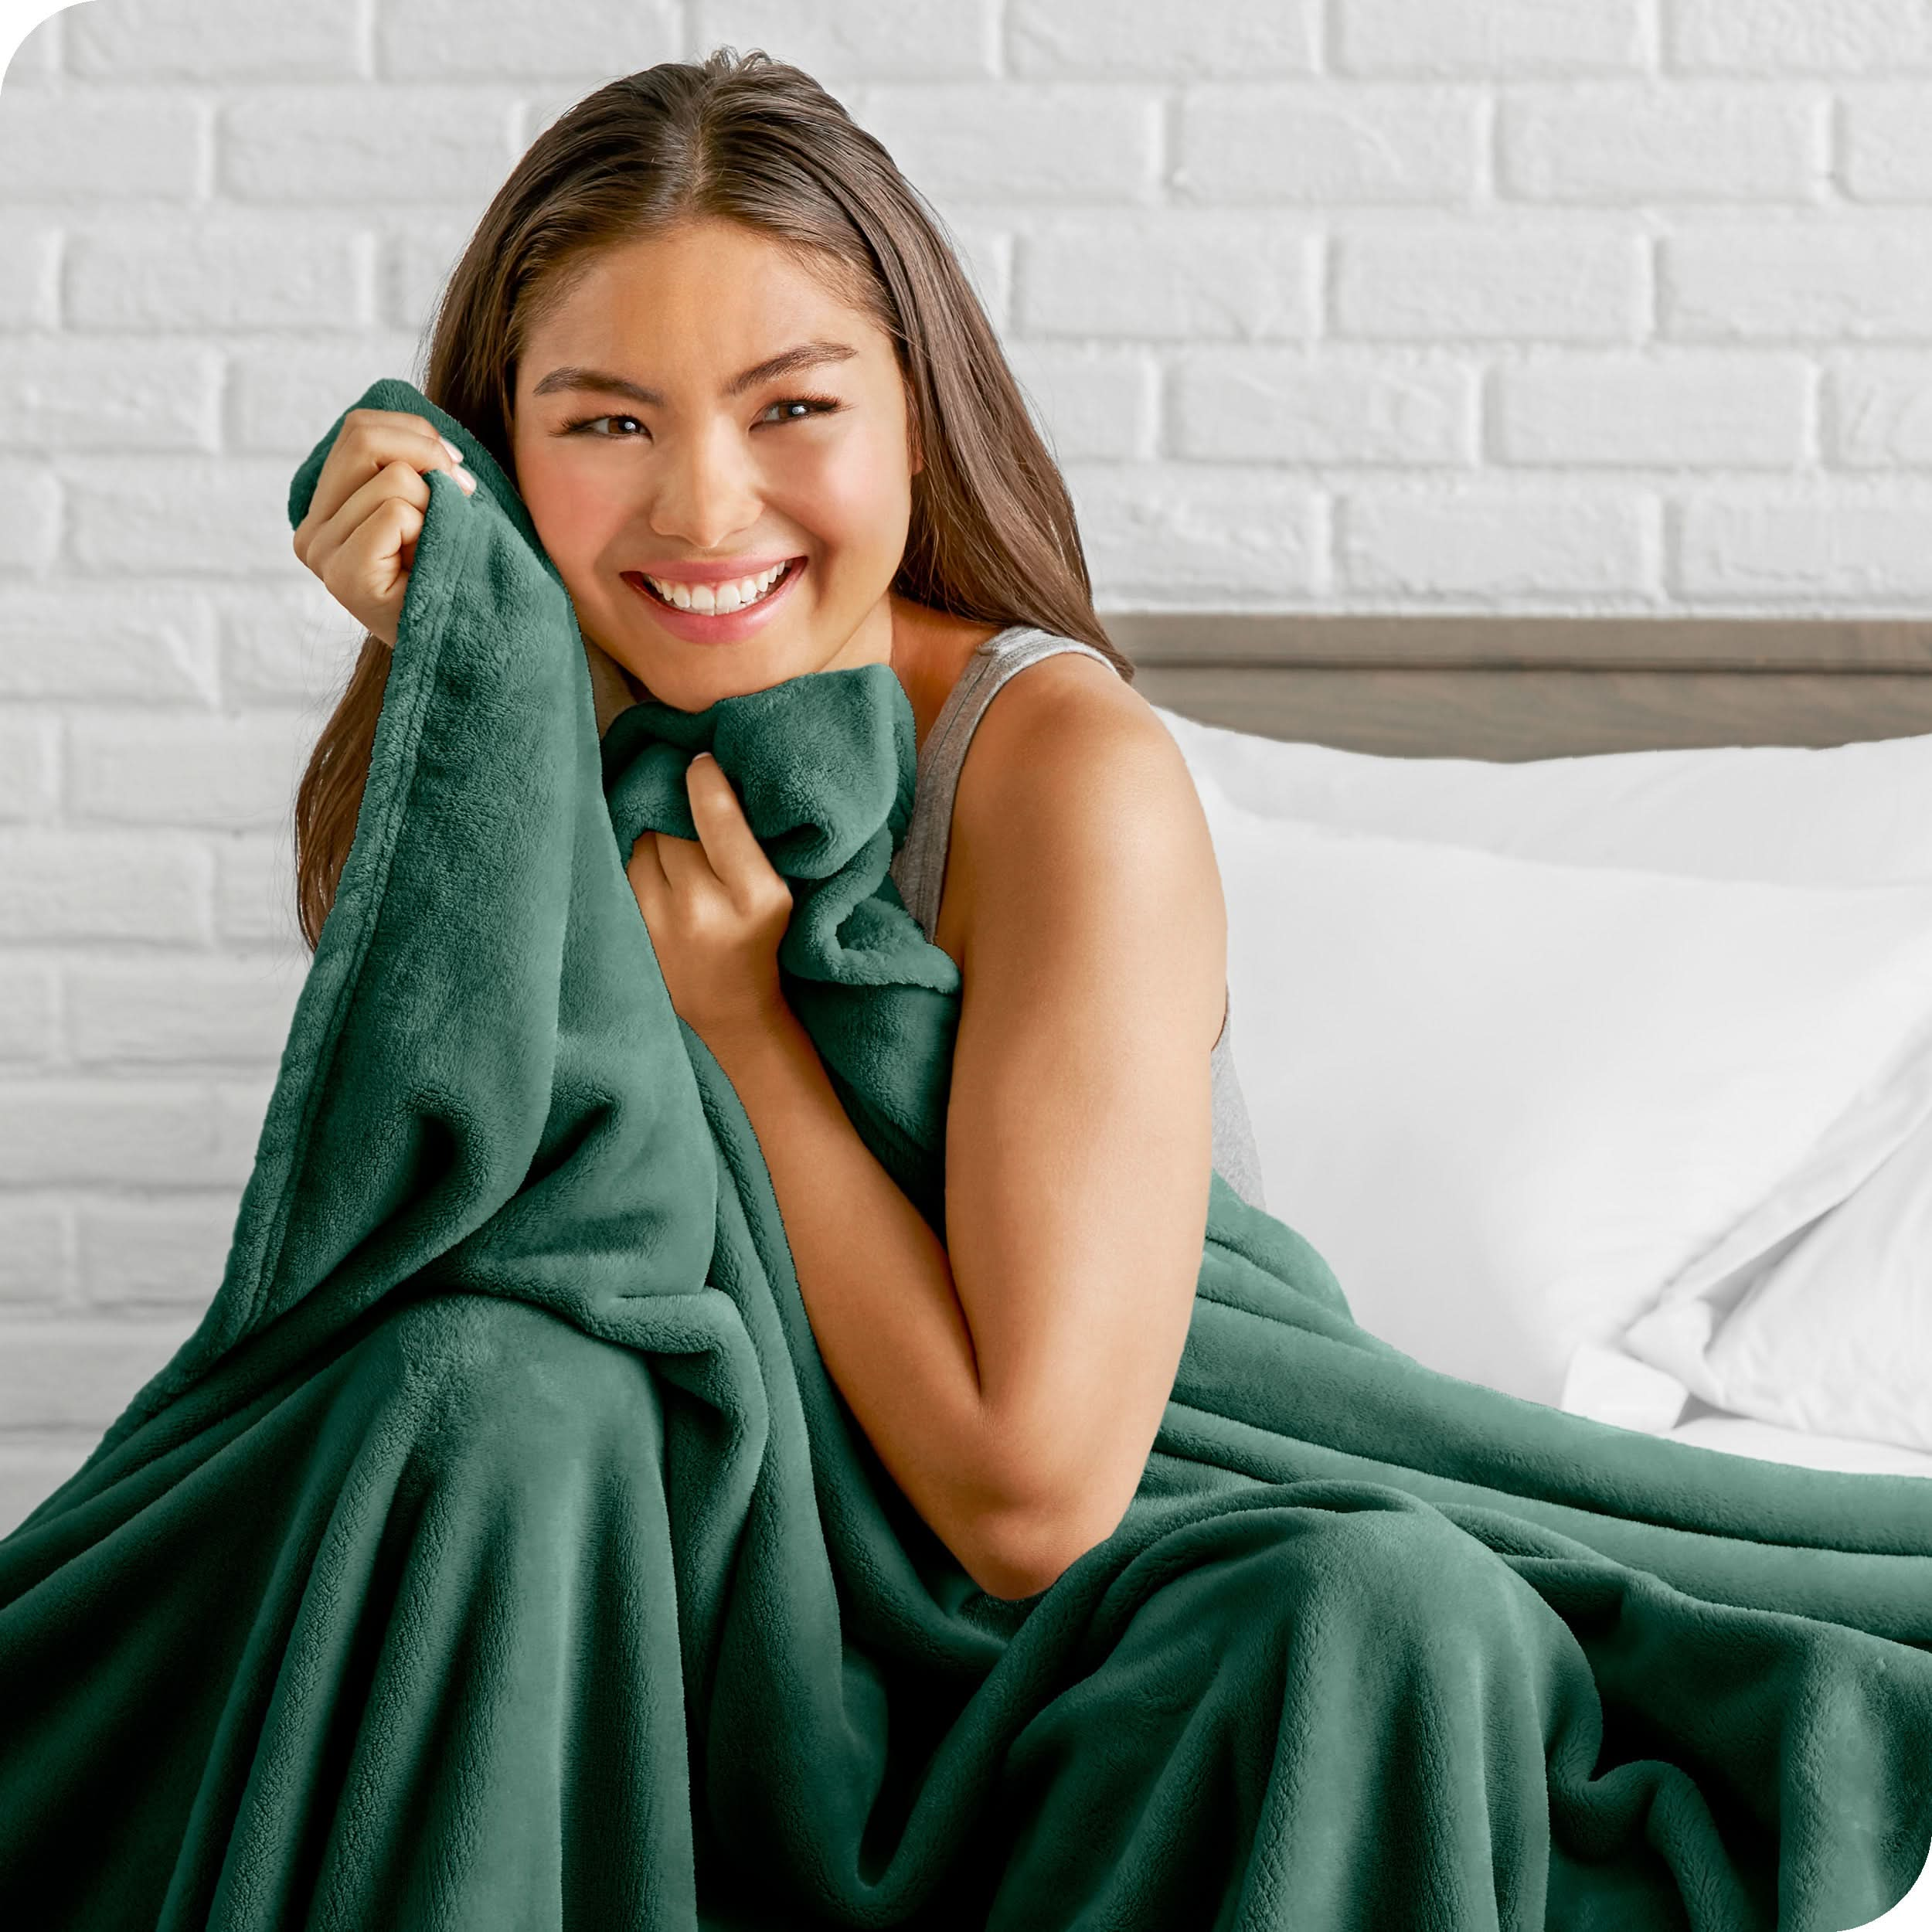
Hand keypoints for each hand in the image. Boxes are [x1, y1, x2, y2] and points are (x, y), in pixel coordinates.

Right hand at [290, 407, 478, 647]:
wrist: (480, 644)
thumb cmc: (462, 570)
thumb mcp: (436, 503)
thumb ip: (413, 461)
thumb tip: (429, 432)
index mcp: (326, 506)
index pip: (361, 427)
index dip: (420, 438)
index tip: (457, 475)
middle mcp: (311, 530)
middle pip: (363, 437)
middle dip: (428, 456)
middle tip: (462, 494)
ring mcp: (321, 555)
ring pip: (393, 478)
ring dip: (437, 505)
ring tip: (439, 547)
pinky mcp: (343, 578)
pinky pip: (397, 511)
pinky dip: (431, 530)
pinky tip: (432, 566)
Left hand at [626, 752, 793, 1046]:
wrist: (732, 1011)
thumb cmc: (762, 938)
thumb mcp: (777, 890)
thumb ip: (747, 838)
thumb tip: (707, 766)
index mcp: (757, 895)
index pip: (716, 812)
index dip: (703, 776)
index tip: (701, 761)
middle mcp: (704, 909)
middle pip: (671, 822)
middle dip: (675, 804)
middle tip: (682, 796)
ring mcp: (661, 925)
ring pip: (641, 841)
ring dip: (651, 831)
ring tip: (670, 837)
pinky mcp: (632, 933)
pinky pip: (623, 869)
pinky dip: (635, 859)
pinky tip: (653, 866)